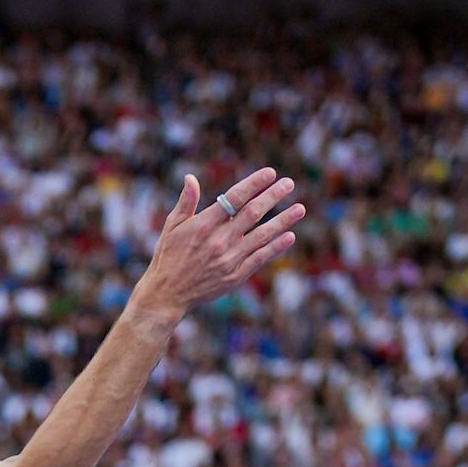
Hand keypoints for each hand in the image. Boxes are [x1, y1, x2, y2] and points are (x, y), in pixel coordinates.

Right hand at [134, 168, 304, 321]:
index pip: (234, 198)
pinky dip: (276, 247)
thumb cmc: (168, 256)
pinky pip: (260, 258)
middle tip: (289, 183)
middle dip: (273, 196)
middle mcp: (218, 241)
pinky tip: (290, 236)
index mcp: (203, 225)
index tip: (270, 173)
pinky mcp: (235, 276)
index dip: (254, 184)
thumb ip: (186, 202)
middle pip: (252, 213)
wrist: (167, 294)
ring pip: (262, 235)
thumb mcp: (171, 227)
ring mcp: (228, 259)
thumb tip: (191, 178)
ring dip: (283, 221)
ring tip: (300, 208)